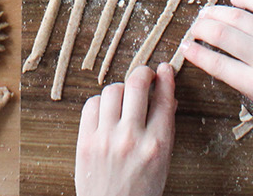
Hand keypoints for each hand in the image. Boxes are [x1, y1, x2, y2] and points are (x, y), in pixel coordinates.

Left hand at [76, 64, 176, 195]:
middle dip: (143, 73)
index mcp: (157, 145)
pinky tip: (107, 110)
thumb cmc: (140, 192)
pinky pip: (91, 104)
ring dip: (121, 89)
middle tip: (144, 76)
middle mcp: (131, 139)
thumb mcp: (162, 163)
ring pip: (112, 90)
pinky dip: (100, 102)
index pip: (164, 99)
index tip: (164, 70)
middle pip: (137, 84)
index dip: (166, 78)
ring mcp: (106, 139)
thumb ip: (165, 129)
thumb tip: (167, 98)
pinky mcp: (85, 142)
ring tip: (124, 97)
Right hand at [180, 0, 252, 128]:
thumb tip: (228, 69)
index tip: (185, 48)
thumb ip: (250, 90)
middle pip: (220, 35)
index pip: (215, 64)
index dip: (195, 54)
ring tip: (206, 12)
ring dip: (216, 12)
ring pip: (237, 17)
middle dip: (200, 29)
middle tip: (194, 28)